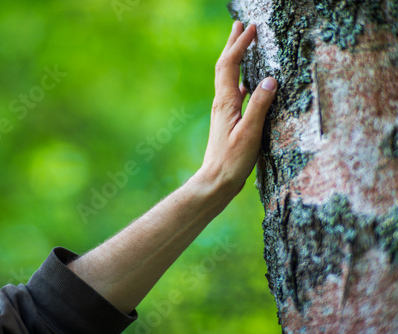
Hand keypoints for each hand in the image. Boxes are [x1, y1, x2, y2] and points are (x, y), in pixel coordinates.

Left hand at [197, 21, 276, 197]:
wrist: (216, 181)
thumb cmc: (232, 160)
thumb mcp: (250, 133)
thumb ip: (259, 106)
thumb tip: (270, 79)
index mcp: (226, 103)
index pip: (230, 65)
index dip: (240, 45)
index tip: (251, 28)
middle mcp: (222, 103)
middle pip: (224, 67)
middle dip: (232, 45)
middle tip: (240, 26)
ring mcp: (224, 112)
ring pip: (228, 78)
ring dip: (235, 59)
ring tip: (242, 47)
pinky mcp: (228, 122)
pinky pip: (233, 94)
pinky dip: (240, 81)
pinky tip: (246, 86)